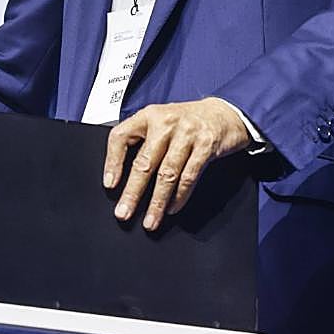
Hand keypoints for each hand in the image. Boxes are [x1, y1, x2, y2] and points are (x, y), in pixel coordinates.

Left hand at [102, 98, 251, 231]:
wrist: (224, 113)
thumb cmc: (186, 121)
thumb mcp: (160, 121)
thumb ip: (143, 140)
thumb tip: (122, 174)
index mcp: (148, 115)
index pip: (121, 137)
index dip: (112, 162)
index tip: (109, 184)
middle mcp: (165, 123)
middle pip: (144, 162)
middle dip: (132, 192)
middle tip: (124, 212)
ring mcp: (187, 134)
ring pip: (167, 174)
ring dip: (157, 202)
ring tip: (150, 220)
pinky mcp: (206, 146)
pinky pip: (189, 176)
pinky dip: (179, 196)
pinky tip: (171, 208)